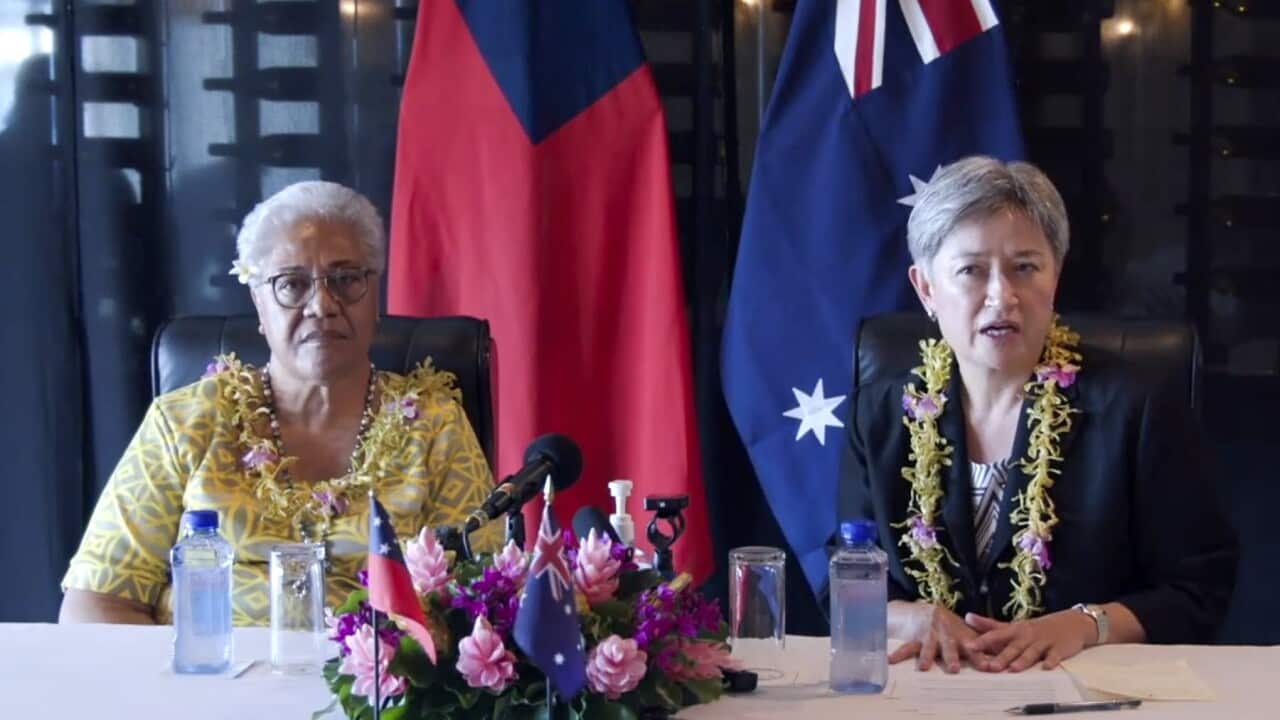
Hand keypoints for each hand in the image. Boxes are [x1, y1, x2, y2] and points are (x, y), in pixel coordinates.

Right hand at [888, 602, 992, 673]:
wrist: (923, 610)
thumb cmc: (949, 626)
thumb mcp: (965, 631)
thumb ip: (980, 642)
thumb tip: (1001, 654)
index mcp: (960, 633)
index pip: (972, 646)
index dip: (979, 655)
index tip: (986, 666)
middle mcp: (945, 633)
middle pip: (949, 645)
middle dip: (951, 656)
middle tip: (953, 669)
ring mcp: (929, 634)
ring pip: (928, 646)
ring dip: (926, 656)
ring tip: (923, 667)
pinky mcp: (915, 635)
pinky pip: (906, 646)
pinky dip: (899, 653)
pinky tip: (891, 660)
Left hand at [962, 610, 1096, 671]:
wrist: (1070, 623)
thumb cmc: (1036, 628)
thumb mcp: (1014, 626)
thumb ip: (990, 625)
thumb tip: (967, 617)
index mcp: (1015, 630)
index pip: (996, 635)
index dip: (983, 641)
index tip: (969, 647)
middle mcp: (1027, 635)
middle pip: (1013, 647)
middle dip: (1001, 656)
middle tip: (989, 667)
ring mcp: (1044, 642)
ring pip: (1032, 652)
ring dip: (1023, 660)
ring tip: (1013, 669)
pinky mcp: (1059, 649)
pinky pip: (1055, 656)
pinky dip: (1051, 661)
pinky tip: (1046, 667)